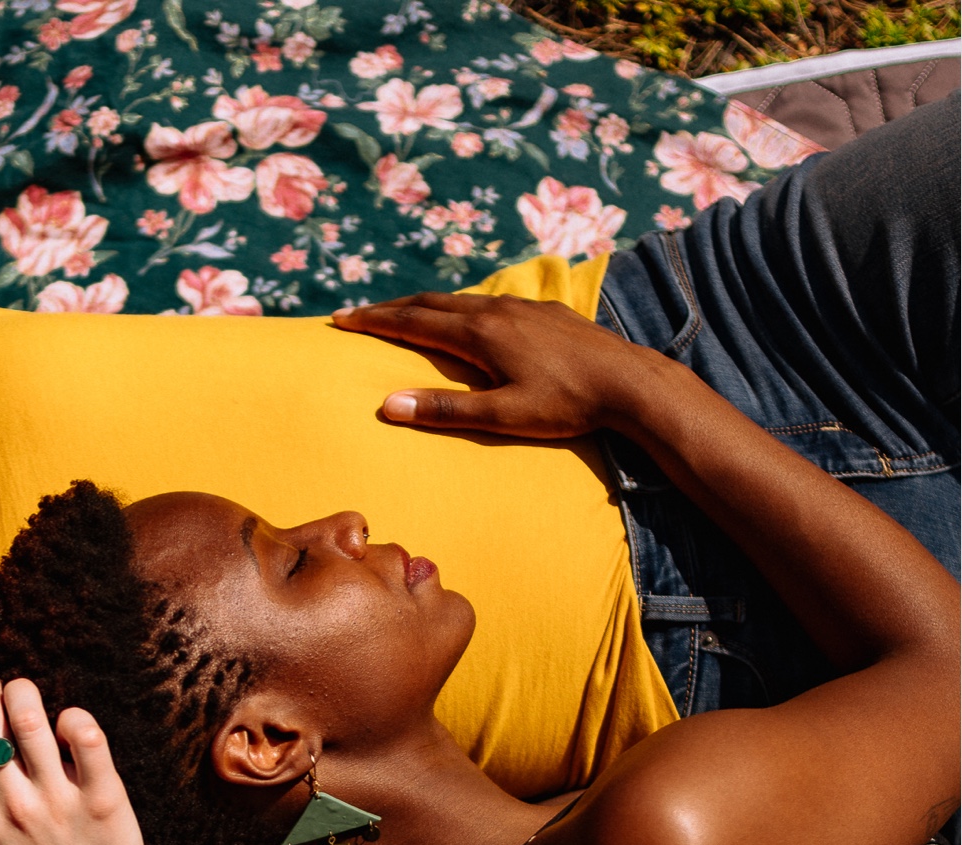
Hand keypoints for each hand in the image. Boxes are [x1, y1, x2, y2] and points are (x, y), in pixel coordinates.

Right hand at [332, 291, 679, 438]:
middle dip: (391, 308)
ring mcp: (524, 306)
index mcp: (480, 333)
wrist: (631, 383)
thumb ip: (445, 411)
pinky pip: (492, 302)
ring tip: (406, 313)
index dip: (375, 321)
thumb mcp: (503, 417)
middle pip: (432, 302)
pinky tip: (470, 317)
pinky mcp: (547, 311)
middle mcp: (497, 310)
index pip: (413, 321)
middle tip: (359, 314)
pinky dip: (462, 307)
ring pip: (462, 299)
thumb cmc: (568, 405)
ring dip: (427, 305)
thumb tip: (387, 404)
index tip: (342, 320)